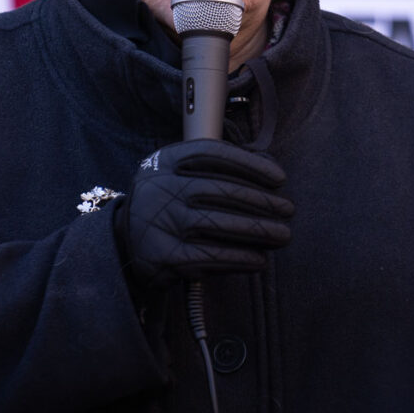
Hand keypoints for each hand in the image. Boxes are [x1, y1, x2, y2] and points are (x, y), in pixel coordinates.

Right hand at [114, 139, 293, 290]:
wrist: (125, 242)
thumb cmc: (168, 203)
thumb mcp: (178, 174)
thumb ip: (215, 168)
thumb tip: (270, 168)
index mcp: (164, 161)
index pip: (212, 153)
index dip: (250, 164)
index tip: (279, 178)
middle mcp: (159, 188)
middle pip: (221, 190)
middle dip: (262, 201)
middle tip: (288, 210)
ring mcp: (161, 223)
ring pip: (220, 224)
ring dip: (260, 231)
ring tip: (283, 234)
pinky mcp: (165, 257)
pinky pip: (212, 257)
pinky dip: (241, 258)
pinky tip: (260, 258)